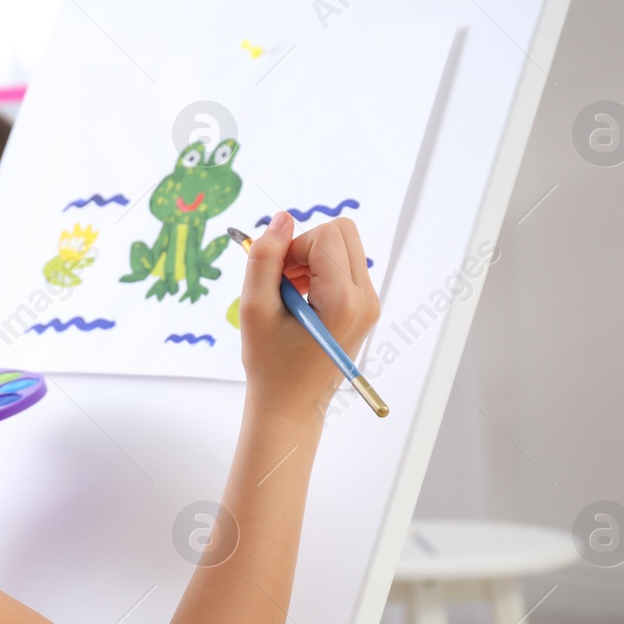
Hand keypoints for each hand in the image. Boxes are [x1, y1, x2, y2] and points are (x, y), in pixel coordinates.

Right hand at [237, 212, 380, 422]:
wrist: (291, 405)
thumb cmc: (270, 364)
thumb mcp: (255, 308)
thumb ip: (265, 258)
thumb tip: (282, 218)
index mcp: (342, 301)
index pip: (325, 236)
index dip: (293, 247)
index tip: (275, 275)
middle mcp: (365, 300)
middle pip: (343, 232)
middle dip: (306, 246)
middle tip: (283, 278)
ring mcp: (369, 304)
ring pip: (344, 247)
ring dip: (312, 258)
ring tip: (289, 292)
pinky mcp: (364, 308)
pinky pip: (345, 267)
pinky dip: (320, 272)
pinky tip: (300, 299)